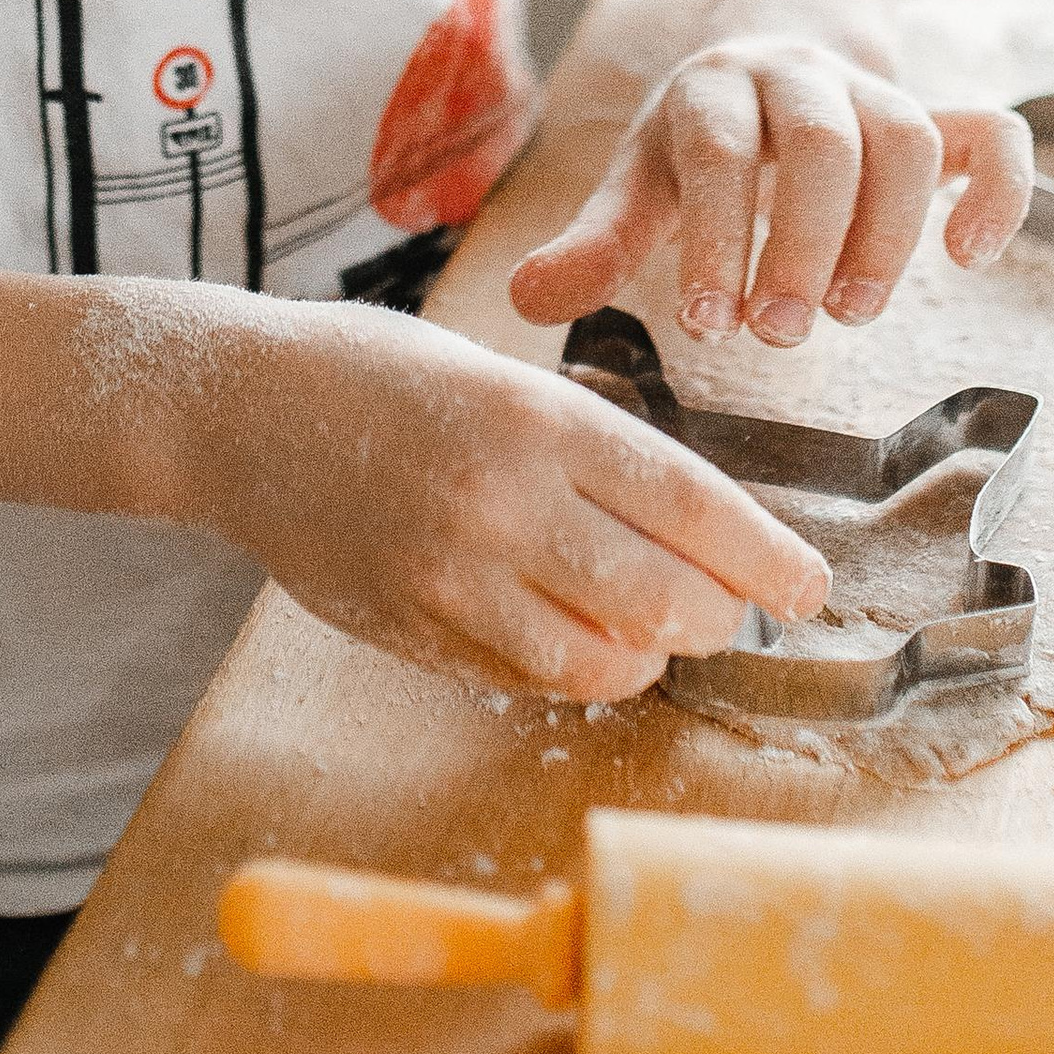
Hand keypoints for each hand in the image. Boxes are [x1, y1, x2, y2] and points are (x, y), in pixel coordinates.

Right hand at [194, 303, 832, 702]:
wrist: (242, 408)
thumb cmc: (382, 375)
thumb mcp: (504, 377)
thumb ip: (592, 452)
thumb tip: (696, 532)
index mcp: (537, 418)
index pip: (689, 504)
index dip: (766, 556)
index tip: (811, 586)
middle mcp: (501, 501)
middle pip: (663, 598)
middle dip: (718, 616)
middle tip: (728, 606)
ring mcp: (451, 576)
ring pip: (600, 662)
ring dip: (647, 656)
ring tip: (649, 629)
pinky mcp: (412, 628)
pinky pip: (525, 679)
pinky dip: (573, 671)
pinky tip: (572, 635)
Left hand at [507, 36, 1034, 348]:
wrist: (778, 49)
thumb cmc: (698, 144)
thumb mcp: (638, 181)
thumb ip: (595, 243)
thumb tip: (528, 300)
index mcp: (711, 89)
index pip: (719, 151)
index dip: (717, 235)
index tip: (709, 321)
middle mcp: (797, 78)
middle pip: (822, 144)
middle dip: (804, 244)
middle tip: (781, 333)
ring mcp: (876, 94)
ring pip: (908, 138)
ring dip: (889, 233)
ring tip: (854, 314)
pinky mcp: (940, 118)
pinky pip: (995, 137)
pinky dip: (997, 193)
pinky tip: (970, 258)